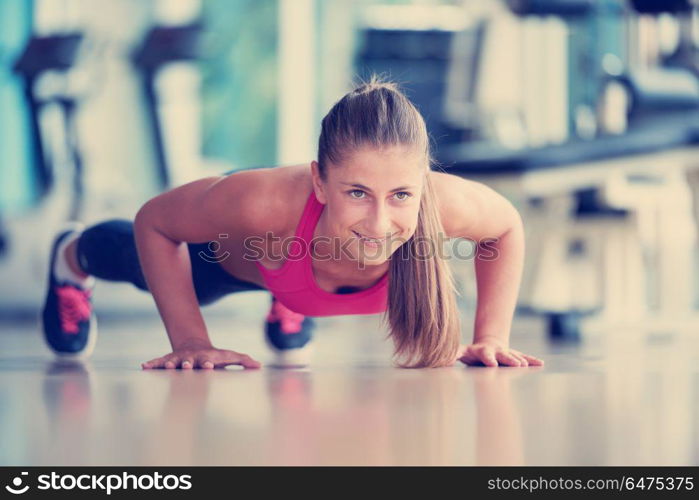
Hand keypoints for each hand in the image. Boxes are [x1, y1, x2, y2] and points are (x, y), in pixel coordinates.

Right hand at [141, 339, 260, 369]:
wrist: (195, 346)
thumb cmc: (215, 355)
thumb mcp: (229, 356)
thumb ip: (243, 360)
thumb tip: (259, 365)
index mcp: (206, 358)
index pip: (207, 361)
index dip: (207, 364)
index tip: (208, 366)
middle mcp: (191, 358)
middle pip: (189, 361)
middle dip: (187, 365)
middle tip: (185, 367)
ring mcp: (179, 358)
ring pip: (172, 362)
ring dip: (168, 365)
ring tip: (163, 367)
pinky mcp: (169, 360)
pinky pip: (158, 361)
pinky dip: (152, 363)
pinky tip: (143, 366)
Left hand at [456, 338, 543, 366]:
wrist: (489, 342)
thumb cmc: (473, 352)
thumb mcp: (464, 352)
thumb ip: (455, 354)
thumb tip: (444, 359)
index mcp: (483, 351)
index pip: (485, 355)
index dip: (488, 359)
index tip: (492, 364)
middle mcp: (497, 351)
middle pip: (503, 355)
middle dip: (509, 360)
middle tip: (517, 365)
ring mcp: (507, 353)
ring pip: (515, 356)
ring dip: (522, 360)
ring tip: (527, 366)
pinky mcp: (515, 355)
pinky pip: (525, 357)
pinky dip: (532, 360)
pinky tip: (540, 364)